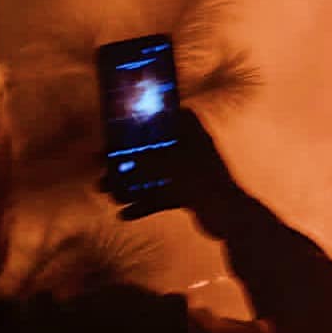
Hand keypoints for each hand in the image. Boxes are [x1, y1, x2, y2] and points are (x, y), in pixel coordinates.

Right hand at [106, 109, 250, 233]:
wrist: (232, 219)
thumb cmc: (205, 185)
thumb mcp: (170, 167)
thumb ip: (146, 159)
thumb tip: (119, 153)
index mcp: (195, 136)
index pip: (174, 115)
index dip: (152, 113)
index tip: (125, 116)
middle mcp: (193, 152)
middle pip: (154, 147)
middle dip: (127, 155)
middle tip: (99, 159)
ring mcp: (191, 174)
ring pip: (154, 174)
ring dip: (129, 183)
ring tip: (105, 191)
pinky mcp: (190, 196)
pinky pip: (161, 197)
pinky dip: (144, 204)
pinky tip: (124, 214)